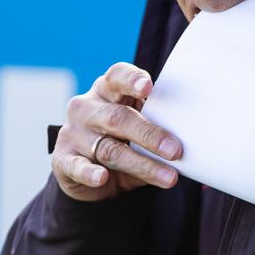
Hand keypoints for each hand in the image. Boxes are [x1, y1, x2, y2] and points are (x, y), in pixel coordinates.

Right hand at [52, 62, 182, 201]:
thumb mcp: (138, 129)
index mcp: (107, 90)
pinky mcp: (63, 159)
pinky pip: (77, 166)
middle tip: (175, 150)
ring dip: (141, 164)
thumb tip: (192, 138)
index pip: (117, 77)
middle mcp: (87, 107)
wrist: (91, 173)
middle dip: (149, 134)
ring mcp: (72, 133)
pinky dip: (90, 173)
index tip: (148, 88)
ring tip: (168, 177)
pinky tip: (102, 177)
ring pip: (108, 148)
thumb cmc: (122, 140)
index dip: (132, 79)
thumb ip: (156, 127)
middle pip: (118, 117)